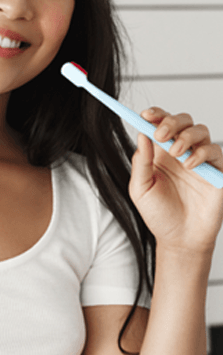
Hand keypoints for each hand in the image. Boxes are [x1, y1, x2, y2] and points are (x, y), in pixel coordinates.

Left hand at [128, 107, 222, 253]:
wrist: (179, 240)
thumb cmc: (158, 215)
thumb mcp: (140, 188)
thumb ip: (141, 162)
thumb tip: (140, 134)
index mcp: (159, 152)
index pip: (159, 124)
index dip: (154, 115)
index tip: (145, 115)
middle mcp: (180, 152)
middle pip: (182, 121)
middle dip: (171, 122)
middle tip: (161, 134)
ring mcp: (200, 160)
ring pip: (200, 130)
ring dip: (186, 136)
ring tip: (176, 153)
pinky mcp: (217, 171)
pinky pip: (215, 151)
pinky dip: (202, 153)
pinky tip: (189, 165)